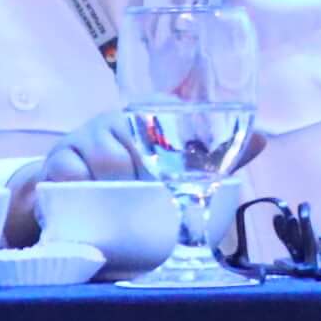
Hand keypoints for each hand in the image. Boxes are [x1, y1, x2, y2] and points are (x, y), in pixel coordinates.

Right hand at [14, 111, 264, 248]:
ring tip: (127, 208)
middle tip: (158, 201)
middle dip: (151, 178)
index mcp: (149, 114)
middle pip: (141, 146)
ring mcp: (84, 137)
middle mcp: (117, 120)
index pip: (167, 113)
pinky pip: (71, 175)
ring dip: (121, 189)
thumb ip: (217, 156)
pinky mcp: (57, 161)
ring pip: (109, 161)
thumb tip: (264, 137)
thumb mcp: (171, 167)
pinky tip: (91, 205)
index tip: (179, 171)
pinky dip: (84, 192)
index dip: (177, 146)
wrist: (70, 188)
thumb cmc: (131, 174)